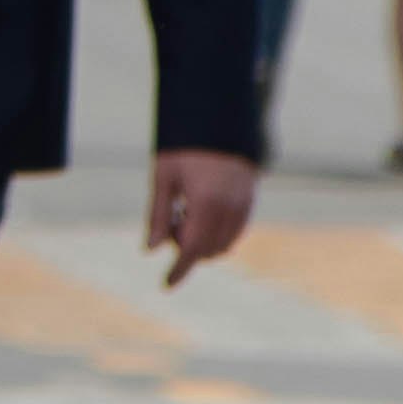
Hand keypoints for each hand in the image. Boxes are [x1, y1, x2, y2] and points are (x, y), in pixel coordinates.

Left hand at [145, 147, 257, 281]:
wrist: (218, 118)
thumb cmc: (185, 146)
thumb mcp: (164, 177)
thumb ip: (158, 215)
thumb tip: (151, 249)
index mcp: (205, 202)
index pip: (191, 249)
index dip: (179, 269)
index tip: (167, 284)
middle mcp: (229, 208)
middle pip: (208, 250)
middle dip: (186, 247)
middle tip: (173, 219)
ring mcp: (244, 204)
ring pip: (224, 244)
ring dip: (203, 241)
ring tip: (187, 210)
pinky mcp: (250, 200)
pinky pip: (235, 231)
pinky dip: (217, 232)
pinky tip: (201, 209)